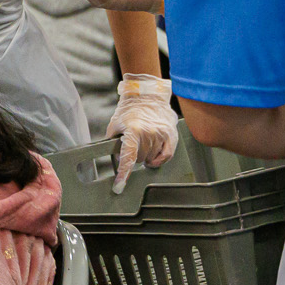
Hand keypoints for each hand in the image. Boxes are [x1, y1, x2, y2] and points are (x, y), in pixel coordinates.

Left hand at [107, 74, 180, 192]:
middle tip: (130, 147)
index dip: (123, 174)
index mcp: (134, 131)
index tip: (119, 187)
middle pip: (139, 159)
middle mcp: (150, 134)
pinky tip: (153, 157)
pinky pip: (166, 157)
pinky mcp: (172, 136)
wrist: (148, 96)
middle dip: (132, 157)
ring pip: (151, 159)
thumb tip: (117, 159)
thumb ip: (112, 142)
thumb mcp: (114, 125)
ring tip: (141, 145)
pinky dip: (158, 160)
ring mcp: (162, 135)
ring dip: (145, 157)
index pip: (128, 158)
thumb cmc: (129, 110)